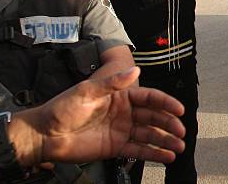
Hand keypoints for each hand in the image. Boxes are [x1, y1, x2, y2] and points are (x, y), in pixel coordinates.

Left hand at [26, 67, 185, 163]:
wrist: (45, 134)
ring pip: (149, 135)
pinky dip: (153, 154)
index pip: (148, 98)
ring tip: (179, 146)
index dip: (165, 103)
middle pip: (153, 117)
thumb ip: (112, 83)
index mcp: (120, 96)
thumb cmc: (63, 108)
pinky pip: (138, 150)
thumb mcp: (87, 91)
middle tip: (181, 131)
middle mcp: (124, 113)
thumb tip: (136, 70)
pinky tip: (167, 157)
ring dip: (165, 140)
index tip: (179, 109)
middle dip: (169, 124)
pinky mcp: (115, 147)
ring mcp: (121, 131)